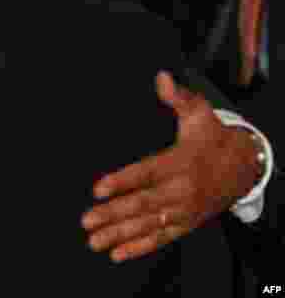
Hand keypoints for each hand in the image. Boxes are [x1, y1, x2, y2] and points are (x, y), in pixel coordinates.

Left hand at [81, 71, 261, 261]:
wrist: (244, 167)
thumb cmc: (212, 137)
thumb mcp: (200, 113)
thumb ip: (179, 97)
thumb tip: (162, 77)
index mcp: (180, 163)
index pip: (146, 173)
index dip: (122, 181)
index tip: (97, 188)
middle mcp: (182, 190)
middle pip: (143, 204)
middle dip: (113, 213)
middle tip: (86, 220)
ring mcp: (185, 210)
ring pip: (149, 225)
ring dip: (120, 234)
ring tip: (94, 241)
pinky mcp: (186, 223)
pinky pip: (162, 238)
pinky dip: (140, 247)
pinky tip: (117, 254)